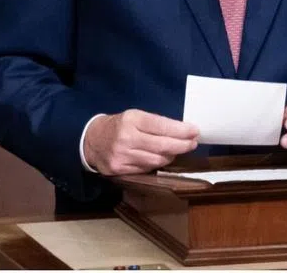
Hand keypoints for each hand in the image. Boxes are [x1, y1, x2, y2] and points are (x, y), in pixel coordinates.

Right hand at [83, 110, 198, 175]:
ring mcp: (122, 156)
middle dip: (182, 145)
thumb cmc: (119, 125)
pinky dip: (157, 164)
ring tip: (178, 150)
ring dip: (171, 156)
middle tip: (193, 143)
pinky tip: (161, 158)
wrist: (91, 141)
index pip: (162, 126)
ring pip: (156, 160)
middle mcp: (126, 138)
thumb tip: (183, 131)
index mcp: (131, 120)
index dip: (182, 130)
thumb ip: (156, 123)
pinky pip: (146, 169)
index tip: (195, 131)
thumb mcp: (135, 116)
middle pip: (162, 146)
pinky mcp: (119, 170)